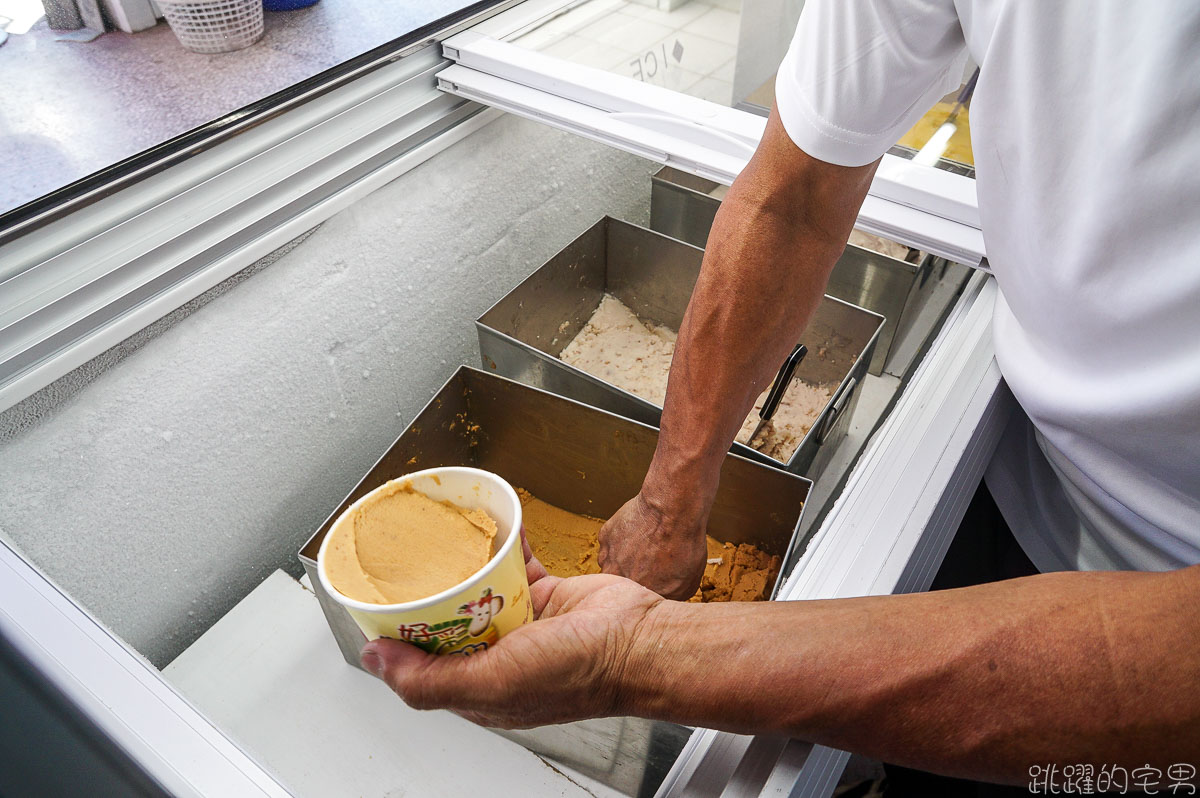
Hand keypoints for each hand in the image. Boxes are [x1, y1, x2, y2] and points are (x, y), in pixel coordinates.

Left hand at [360, 533, 665, 728]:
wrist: (637, 642)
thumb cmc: (577, 673)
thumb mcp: (491, 684)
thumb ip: (429, 680)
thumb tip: (376, 659)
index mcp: (478, 689)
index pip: (422, 665)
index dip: (397, 638)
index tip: (378, 607)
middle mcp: (498, 658)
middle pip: (446, 623)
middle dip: (427, 596)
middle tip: (406, 567)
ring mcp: (521, 625)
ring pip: (478, 590)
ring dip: (462, 567)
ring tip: (442, 543)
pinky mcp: (545, 594)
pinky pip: (513, 565)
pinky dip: (503, 545)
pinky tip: (492, 526)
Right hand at [598, 491, 706, 599]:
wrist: (672, 512)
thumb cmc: (684, 545)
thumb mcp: (688, 582)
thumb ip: (671, 597)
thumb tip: (667, 597)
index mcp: (636, 596)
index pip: (637, 601)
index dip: (649, 590)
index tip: (658, 580)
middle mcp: (618, 580)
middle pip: (623, 583)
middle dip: (634, 576)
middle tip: (651, 562)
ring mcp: (608, 558)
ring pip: (613, 565)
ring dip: (625, 559)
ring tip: (645, 546)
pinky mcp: (605, 537)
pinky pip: (611, 544)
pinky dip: (622, 540)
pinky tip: (638, 531)